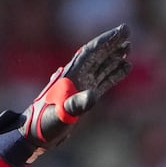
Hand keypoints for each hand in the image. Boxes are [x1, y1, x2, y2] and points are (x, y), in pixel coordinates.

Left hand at [0, 24, 132, 166]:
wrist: (37, 135)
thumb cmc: (45, 123)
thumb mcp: (61, 114)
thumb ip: (75, 104)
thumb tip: (92, 96)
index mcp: (70, 75)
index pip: (90, 52)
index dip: (105, 41)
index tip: (120, 30)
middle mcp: (76, 78)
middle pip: (97, 56)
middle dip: (111, 44)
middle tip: (127, 31)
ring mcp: (81, 87)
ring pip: (101, 66)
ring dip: (114, 56)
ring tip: (128, 47)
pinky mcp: (84, 98)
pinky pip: (103, 81)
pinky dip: (114, 73)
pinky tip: (126, 66)